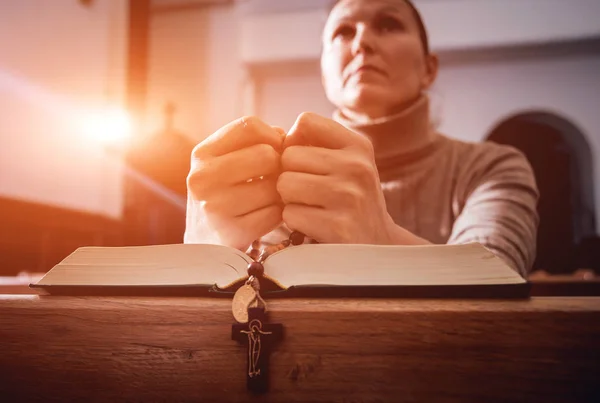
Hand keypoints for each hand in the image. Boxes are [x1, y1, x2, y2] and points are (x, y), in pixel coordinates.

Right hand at [187, 116, 283, 249]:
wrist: (204, 245)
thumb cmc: (223, 195)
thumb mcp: (224, 163)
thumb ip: (252, 142)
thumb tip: (284, 136)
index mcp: (202, 154)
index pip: (249, 126)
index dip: (272, 135)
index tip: (276, 149)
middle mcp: (203, 178)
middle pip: (266, 154)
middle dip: (278, 166)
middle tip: (273, 178)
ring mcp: (216, 207)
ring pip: (275, 186)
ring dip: (279, 193)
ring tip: (268, 199)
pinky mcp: (232, 233)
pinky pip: (276, 213)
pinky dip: (278, 214)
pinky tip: (266, 215)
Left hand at [277, 112, 401, 243]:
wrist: (378, 244)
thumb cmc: (350, 198)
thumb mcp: (347, 163)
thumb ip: (315, 143)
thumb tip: (275, 137)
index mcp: (358, 146)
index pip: (306, 121)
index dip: (294, 141)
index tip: (303, 161)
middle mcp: (357, 167)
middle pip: (289, 155)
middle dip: (289, 175)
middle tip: (306, 191)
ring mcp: (348, 197)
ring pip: (285, 184)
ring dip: (289, 200)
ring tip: (309, 207)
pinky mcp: (337, 227)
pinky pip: (289, 215)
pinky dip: (294, 222)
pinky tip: (313, 226)